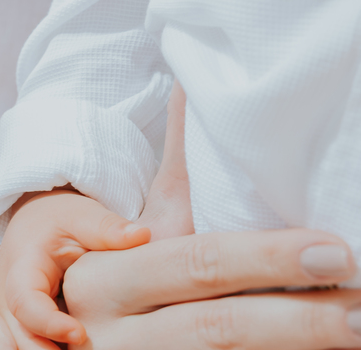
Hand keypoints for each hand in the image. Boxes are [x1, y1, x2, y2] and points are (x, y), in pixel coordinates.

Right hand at [0, 191, 148, 347]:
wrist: (36, 226)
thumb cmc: (59, 222)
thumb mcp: (81, 216)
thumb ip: (106, 228)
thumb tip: (141, 235)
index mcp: (20, 269)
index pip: (23, 302)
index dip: (47, 323)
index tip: (80, 334)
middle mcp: (6, 299)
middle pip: (15, 338)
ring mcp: (10, 318)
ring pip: (19, 347)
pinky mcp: (21, 330)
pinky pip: (27, 348)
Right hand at [64, 82, 360, 348]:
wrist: (74, 349)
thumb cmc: (116, 280)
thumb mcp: (136, 229)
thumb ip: (176, 170)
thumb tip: (195, 82)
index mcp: (103, 277)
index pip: (195, 262)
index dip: (264, 258)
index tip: (334, 249)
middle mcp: (112, 332)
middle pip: (218, 324)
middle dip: (297, 316)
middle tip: (358, 295)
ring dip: (298, 344)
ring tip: (357, 327)